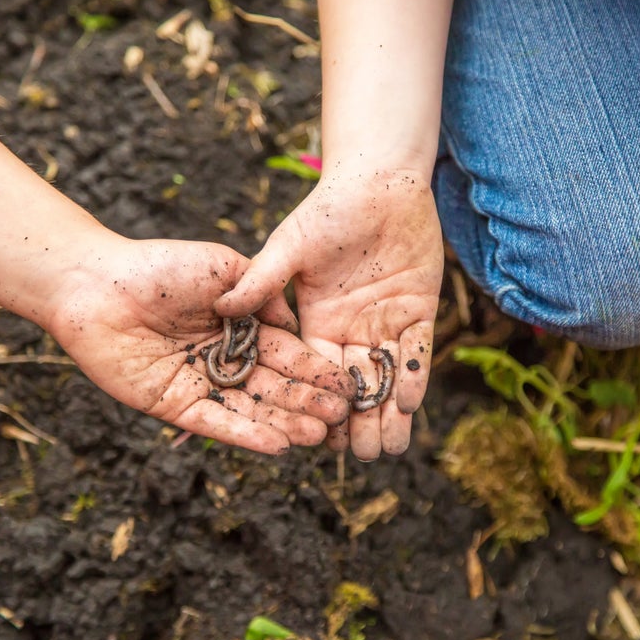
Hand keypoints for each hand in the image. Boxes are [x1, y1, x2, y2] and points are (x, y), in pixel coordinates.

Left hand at [45, 238, 354, 455]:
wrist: (98, 283)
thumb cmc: (160, 266)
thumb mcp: (224, 268)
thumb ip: (262, 295)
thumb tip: (296, 326)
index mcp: (239, 329)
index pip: (286, 355)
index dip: (314, 371)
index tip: (345, 385)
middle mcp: (223, 360)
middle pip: (273, 387)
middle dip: (307, 402)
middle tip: (339, 417)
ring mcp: (199, 385)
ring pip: (249, 410)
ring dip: (284, 424)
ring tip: (317, 436)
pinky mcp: (172, 406)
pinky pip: (213, 423)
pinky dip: (244, 435)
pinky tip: (275, 445)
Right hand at [216, 170, 443, 459]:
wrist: (380, 182)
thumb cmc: (330, 208)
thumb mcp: (291, 246)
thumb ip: (262, 279)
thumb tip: (222, 306)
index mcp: (313, 322)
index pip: (308, 373)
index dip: (307, 404)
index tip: (307, 438)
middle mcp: (348, 330)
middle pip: (348, 385)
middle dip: (352, 421)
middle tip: (355, 457)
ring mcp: (384, 322)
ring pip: (383, 378)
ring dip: (385, 412)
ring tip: (387, 449)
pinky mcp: (417, 312)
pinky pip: (414, 352)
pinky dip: (411, 377)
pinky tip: (409, 405)